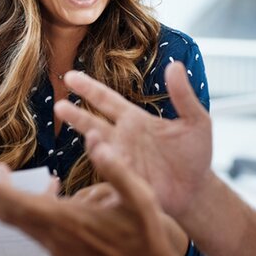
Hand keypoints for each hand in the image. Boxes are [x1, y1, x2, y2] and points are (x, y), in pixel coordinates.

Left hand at [0, 144, 182, 255]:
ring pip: (19, 221)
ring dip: (1, 200)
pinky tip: (48, 188)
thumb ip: (115, 169)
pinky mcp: (61, 250)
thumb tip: (95, 139)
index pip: (19, 205)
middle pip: (8, 215)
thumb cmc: (143, 235)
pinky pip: (35, 225)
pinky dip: (27, 206)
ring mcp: (55, 246)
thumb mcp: (139, 197)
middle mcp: (53, 236)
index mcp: (67, 221)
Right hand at [55, 63, 212, 220]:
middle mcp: (122, 139)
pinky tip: (109, 162)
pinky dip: (109, 168)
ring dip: (94, 145)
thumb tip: (175, 65)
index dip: (88, 88)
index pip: (106, 100)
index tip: (70, 76)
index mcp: (135, 120)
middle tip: (58, 106)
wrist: (197, 190)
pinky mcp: (127, 181)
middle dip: (76, 116)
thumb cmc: (195, 154)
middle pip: (93, 123)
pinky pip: (113, 174)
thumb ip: (183, 95)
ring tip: (93, 138)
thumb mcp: (196, 121)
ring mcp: (122, 161)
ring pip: (100, 150)